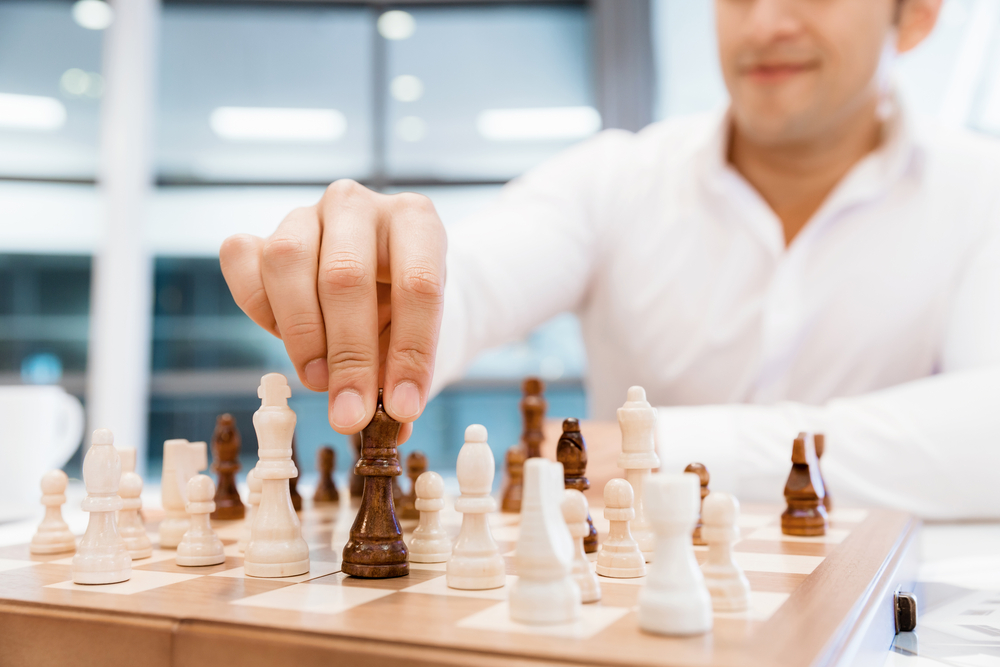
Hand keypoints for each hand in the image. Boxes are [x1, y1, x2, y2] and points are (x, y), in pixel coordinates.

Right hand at [219, 180, 446, 441]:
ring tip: (320, 381)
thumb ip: (407, 376)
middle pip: (346, 276)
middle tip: (351, 414)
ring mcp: (306, 213)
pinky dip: (258, 307)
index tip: (404, 409)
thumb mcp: (418, 335)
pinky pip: (243, 260)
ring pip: (287, 261)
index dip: (410, 353)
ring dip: (302, 334)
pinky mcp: (263, 231)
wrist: (378, 275)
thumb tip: (394, 428)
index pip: (418, 285)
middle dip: (350, 356)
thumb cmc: (404, 307)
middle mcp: (358, 205)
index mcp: (415, 220)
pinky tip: (283, 339)